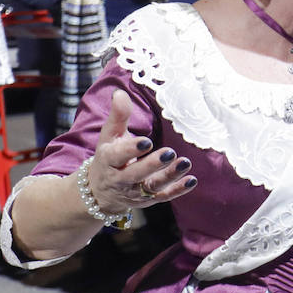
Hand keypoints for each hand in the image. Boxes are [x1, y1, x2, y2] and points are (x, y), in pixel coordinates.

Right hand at [86, 90, 196, 214]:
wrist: (101, 191)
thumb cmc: (109, 157)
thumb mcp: (110, 136)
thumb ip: (118, 116)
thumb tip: (120, 92)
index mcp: (108, 160)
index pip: (117, 156)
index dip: (131, 150)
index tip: (146, 142)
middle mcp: (120, 179)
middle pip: (135, 174)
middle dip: (151, 165)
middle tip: (169, 153)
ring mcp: (135, 191)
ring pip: (152, 186)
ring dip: (170, 176)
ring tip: (186, 162)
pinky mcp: (148, 199)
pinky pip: (164, 196)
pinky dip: (177, 190)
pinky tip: (192, 180)